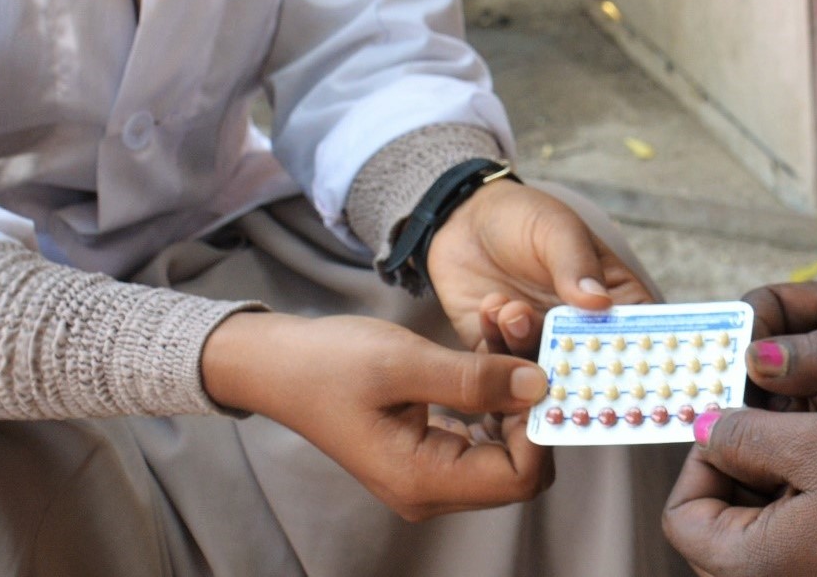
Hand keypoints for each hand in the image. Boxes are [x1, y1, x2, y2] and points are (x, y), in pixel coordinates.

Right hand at [200, 311, 551, 518]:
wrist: (276, 364)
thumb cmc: (330, 363)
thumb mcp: (405, 362)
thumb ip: (475, 380)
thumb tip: (540, 386)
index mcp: (423, 479)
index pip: (520, 476)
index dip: (540, 426)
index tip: (540, 367)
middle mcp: (430, 489)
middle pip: (517, 462)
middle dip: (529, 398)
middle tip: (522, 333)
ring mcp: (428, 473)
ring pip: (502, 442)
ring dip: (512, 386)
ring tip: (502, 326)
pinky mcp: (426, 451)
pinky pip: (480, 431)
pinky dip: (491, 390)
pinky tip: (485, 344)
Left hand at [424, 180, 652, 354]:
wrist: (465, 222)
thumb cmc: (526, 217)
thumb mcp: (557, 230)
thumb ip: (576, 265)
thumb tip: (599, 302)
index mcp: (612, 302)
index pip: (635, 339)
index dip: (632, 362)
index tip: (613, 367)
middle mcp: (579, 333)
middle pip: (589, 374)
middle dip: (571, 376)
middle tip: (550, 360)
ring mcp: (539, 346)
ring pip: (541, 378)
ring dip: (525, 347)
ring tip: (512, 310)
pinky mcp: (499, 354)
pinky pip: (498, 370)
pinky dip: (495, 347)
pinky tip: (490, 306)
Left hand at [664, 408, 816, 576]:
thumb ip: (744, 435)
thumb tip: (703, 428)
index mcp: (752, 565)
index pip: (682, 513)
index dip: (701, 456)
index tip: (741, 418)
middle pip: (716, 523)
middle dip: (738, 465)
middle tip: (774, 422)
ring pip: (757, 528)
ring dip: (773, 477)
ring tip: (816, 437)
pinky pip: (797, 539)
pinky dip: (803, 499)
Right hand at [741, 283, 816, 464]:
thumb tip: (756, 357)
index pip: (767, 308)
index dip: (740, 331)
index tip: (726, 367)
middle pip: (756, 363)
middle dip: (732, 388)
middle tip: (710, 421)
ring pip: (767, 412)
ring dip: (749, 430)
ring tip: (731, 455)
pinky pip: (791, 448)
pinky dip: (773, 461)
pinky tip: (762, 478)